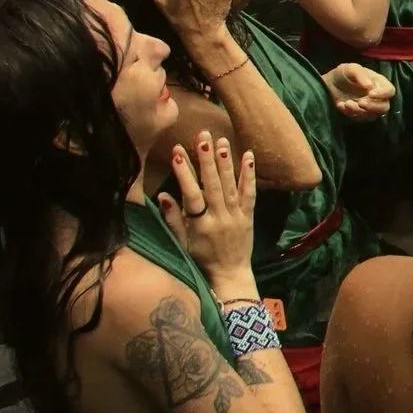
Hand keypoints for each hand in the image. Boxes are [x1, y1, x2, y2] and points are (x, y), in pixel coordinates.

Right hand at [156, 132, 259, 280]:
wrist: (229, 275)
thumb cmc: (200, 259)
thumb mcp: (181, 243)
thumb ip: (172, 219)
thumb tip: (162, 195)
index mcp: (199, 225)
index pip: (191, 194)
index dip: (184, 173)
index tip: (176, 151)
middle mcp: (219, 218)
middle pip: (212, 184)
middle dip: (207, 159)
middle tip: (203, 136)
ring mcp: (236, 216)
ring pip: (230, 185)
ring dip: (226, 162)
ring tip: (222, 140)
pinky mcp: (249, 216)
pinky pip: (250, 193)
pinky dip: (249, 174)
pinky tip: (248, 156)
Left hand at [322, 63, 396, 120]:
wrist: (329, 85)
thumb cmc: (343, 74)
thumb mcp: (350, 69)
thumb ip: (360, 75)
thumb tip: (370, 86)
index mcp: (379, 83)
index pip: (390, 91)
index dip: (383, 94)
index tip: (371, 93)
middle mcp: (377, 97)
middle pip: (384, 107)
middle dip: (372, 106)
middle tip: (360, 102)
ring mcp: (368, 107)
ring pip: (372, 115)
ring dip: (359, 111)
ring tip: (346, 103)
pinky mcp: (359, 114)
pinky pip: (359, 119)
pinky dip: (350, 113)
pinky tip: (341, 105)